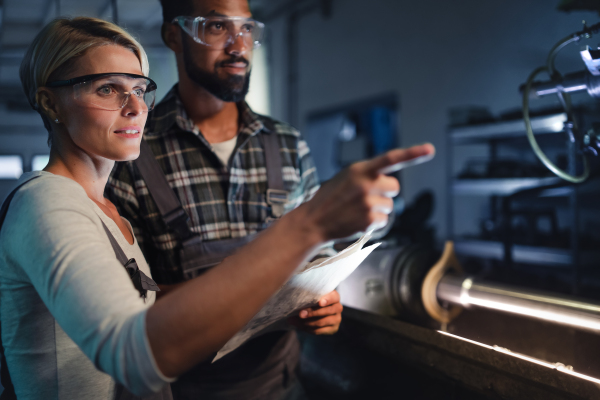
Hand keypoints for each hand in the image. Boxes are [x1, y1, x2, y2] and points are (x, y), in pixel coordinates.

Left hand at [288, 290, 342, 334]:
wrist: (320, 314)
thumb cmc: (314, 302)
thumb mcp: (313, 298)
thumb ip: (307, 299)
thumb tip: (293, 304)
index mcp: (334, 297)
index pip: (334, 297)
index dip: (327, 299)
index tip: (320, 302)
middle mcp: (338, 307)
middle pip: (328, 310)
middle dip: (313, 312)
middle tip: (301, 314)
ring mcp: (337, 319)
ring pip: (323, 322)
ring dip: (309, 322)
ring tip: (299, 320)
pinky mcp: (333, 329)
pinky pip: (320, 330)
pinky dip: (309, 329)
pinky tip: (302, 326)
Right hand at [299, 143, 434, 241]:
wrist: (313, 221)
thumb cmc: (330, 198)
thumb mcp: (346, 177)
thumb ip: (368, 175)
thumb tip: (391, 184)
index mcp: (360, 169)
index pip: (391, 158)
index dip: (412, 154)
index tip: (430, 149)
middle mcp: (366, 184)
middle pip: (394, 187)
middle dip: (386, 193)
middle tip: (366, 197)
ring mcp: (368, 202)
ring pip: (390, 206)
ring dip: (378, 209)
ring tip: (357, 210)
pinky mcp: (369, 220)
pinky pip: (383, 220)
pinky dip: (373, 222)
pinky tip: (357, 220)